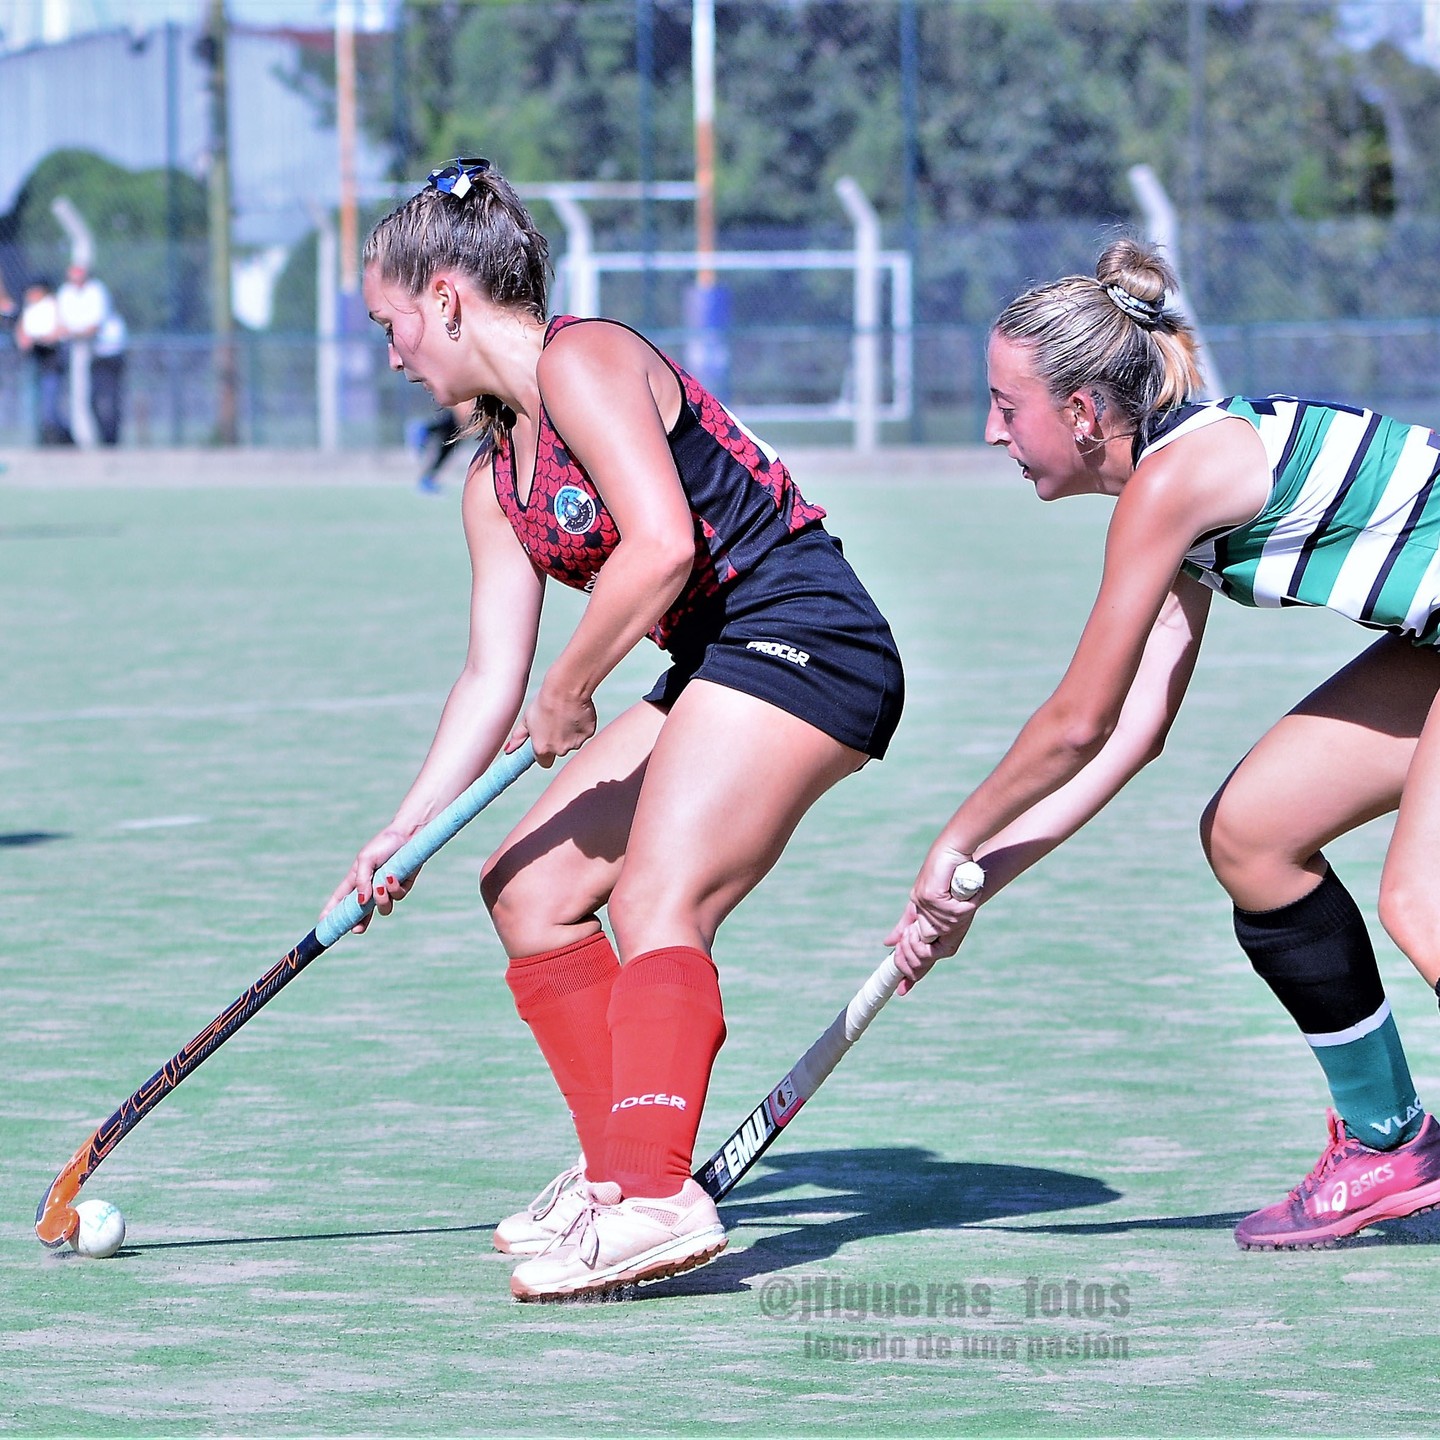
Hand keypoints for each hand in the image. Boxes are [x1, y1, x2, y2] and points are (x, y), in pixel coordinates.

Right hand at [322, 824, 419, 933]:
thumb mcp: (366, 860)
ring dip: (381, 901)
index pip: (340, 898)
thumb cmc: (384, 844)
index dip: (331, 911)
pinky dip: (394, 889)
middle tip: (357, 929)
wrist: (409, 835)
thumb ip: (362, 881)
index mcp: (355, 879)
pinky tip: (392, 876)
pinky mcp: (402, 887)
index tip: (322, 923)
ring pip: (382, 909)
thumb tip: (361, 903)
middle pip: (361, 913)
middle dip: (358, 923)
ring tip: (380, 885)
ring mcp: (386, 889)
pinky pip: (397, 897)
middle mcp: (370, 887)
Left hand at [508, 675, 596, 767]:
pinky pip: (584, 733)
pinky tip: (576, 712)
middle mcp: (559, 750)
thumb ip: (519, 738)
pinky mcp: (588, 733)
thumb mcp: (527, 719)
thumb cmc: (544, 702)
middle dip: (558, 740)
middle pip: (559, 751)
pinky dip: (581, 725)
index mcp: (542, 749)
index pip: (544, 762)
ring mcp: (576, 743)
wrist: (565, 689)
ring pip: (573, 742)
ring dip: (570, 732)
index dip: (544, 752)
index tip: (545, 740)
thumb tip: (508, 750)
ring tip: (566, 714)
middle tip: (555, 721)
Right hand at [883, 845, 982, 994]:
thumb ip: (904, 928)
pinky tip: (921, 924)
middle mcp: (948, 936)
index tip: (900, 991)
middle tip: (906, 937)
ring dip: (914, 939)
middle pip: (923, 960)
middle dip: (908, 954)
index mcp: (939, 937)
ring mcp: (955, 927)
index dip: (912, 977)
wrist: (956, 860)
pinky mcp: (961, 914)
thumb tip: (888, 945)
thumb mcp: (916, 908)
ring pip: (927, 947)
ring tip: (914, 928)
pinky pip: (936, 929)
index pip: (924, 963)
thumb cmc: (937, 882)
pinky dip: (924, 928)